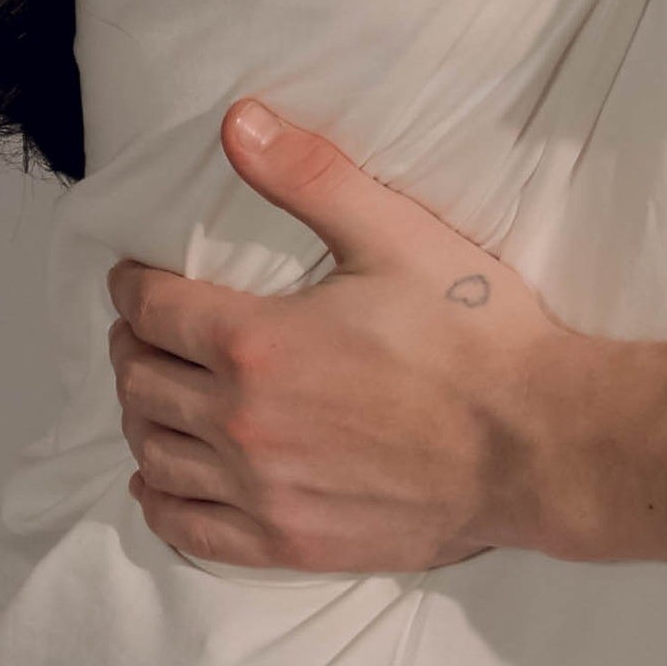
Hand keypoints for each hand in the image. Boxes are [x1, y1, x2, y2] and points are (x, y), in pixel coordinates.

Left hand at [107, 101, 562, 572]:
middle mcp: (244, 424)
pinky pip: (192, 531)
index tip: (134, 278)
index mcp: (258, 343)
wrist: (535, 441)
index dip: (133, 287)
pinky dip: (161, 501)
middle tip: (143, 327)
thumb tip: (237, 121)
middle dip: (132, 346)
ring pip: (156, 456)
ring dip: (141, 418)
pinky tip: (162, 479)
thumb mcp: (394, 233)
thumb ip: (309, 174)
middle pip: (142, 383)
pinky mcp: (290, 544)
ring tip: (153, 392)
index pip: (156, 311)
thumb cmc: (471, 332)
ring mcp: (263, 493)